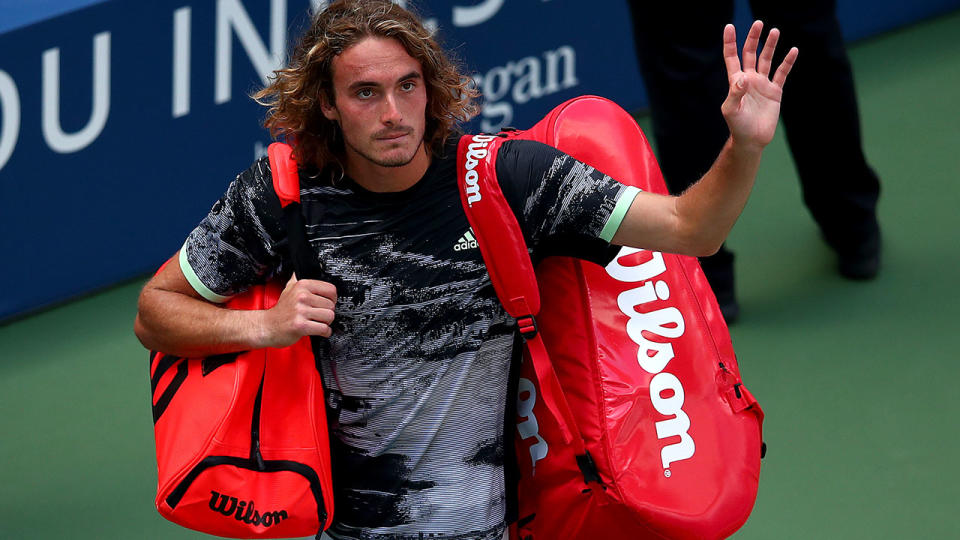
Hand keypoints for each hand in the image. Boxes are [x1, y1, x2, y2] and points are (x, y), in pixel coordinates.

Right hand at [261, 273, 336, 346]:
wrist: (267, 326)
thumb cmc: (281, 310)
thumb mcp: (289, 288)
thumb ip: (298, 278)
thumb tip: (306, 267)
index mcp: (302, 285)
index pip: (330, 290)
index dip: (333, 298)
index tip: (328, 303)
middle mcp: (301, 296)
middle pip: (331, 305)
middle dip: (328, 312)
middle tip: (320, 315)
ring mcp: (301, 311)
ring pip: (329, 316)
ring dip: (327, 322)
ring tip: (319, 322)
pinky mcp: (301, 325)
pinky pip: (323, 329)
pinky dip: (324, 332)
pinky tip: (319, 330)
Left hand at [721, 20, 798, 150]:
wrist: (752, 139)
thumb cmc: (737, 126)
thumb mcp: (731, 110)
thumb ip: (735, 93)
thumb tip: (742, 77)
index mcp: (736, 81)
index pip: (732, 57)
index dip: (730, 42)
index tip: (729, 27)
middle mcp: (749, 79)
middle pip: (750, 53)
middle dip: (754, 38)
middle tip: (759, 23)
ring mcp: (762, 84)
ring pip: (767, 59)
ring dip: (770, 45)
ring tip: (775, 31)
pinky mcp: (775, 91)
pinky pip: (782, 73)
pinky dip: (787, 62)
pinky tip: (793, 50)